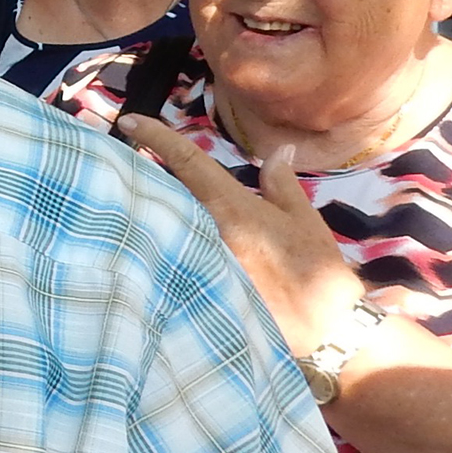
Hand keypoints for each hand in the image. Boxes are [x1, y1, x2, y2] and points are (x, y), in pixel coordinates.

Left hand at [113, 113, 365, 356]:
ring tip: (133, 197)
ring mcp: (195, 262)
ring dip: (149, 209)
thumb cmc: (316, 271)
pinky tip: (149, 240)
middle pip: (163, 193)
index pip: (187, 162)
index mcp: (231, 209)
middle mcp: (205, 232)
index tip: (128, 120)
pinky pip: (167, 256)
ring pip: (161, 223)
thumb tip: (278, 150)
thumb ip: (281, 183)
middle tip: (126, 162)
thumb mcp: (304, 220)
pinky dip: (158, 241)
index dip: (156, 136)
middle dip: (144, 176)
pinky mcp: (192, 288)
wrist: (325, 332)